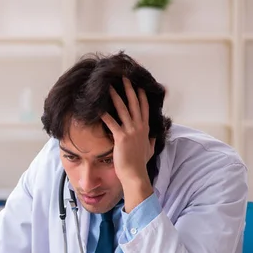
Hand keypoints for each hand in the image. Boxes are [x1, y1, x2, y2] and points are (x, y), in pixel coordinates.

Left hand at [101, 76, 154, 212]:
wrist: (135, 175)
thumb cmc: (140, 164)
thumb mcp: (149, 150)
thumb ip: (151, 141)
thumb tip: (153, 136)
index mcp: (145, 129)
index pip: (144, 107)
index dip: (141, 95)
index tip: (137, 84)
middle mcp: (139, 127)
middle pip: (134, 103)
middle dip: (129, 89)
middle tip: (123, 77)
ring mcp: (131, 132)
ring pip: (123, 109)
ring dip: (115, 96)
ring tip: (108, 86)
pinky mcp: (121, 138)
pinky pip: (112, 123)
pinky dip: (105, 114)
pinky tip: (98, 107)